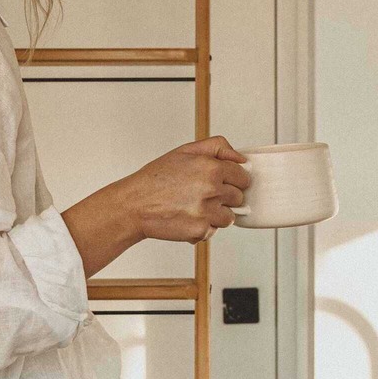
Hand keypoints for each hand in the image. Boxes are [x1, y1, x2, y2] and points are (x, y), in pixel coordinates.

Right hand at [121, 136, 250, 243]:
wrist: (134, 205)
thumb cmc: (156, 178)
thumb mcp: (186, 151)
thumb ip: (218, 147)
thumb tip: (241, 158)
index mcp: (212, 168)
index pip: (243, 177)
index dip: (232, 180)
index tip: (221, 182)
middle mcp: (212, 190)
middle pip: (238, 197)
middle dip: (225, 197)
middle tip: (202, 194)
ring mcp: (208, 212)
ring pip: (229, 217)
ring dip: (216, 214)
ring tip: (194, 207)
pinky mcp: (201, 230)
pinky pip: (213, 230)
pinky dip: (202, 227)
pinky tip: (186, 218)